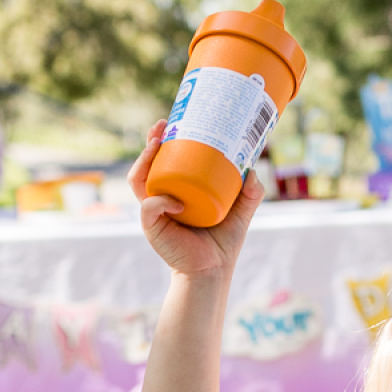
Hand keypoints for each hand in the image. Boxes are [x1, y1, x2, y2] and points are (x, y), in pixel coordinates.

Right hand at [128, 120, 262, 281]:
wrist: (214, 270)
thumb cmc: (223, 240)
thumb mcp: (241, 210)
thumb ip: (251, 191)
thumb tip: (253, 169)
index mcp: (177, 189)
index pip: (164, 160)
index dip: (162, 140)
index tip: (171, 121)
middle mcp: (161, 197)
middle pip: (146, 165)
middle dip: (150, 142)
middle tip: (161, 126)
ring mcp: (154, 211)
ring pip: (139, 180)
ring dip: (144, 160)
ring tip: (157, 145)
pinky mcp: (152, 227)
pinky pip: (150, 208)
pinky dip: (161, 202)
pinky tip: (177, 202)